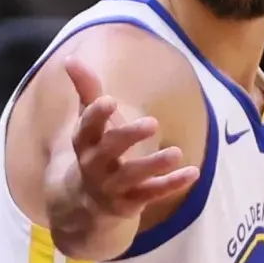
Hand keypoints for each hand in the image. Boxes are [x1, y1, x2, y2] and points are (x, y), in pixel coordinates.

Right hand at [51, 57, 196, 232]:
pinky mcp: (130, 202)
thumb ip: (86, 90)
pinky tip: (193, 172)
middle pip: (109, 150)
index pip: (86, 126)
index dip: (97, 115)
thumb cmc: (95, 148)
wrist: (87, 201)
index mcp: (84, 141)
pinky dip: (172, 184)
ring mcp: (112, 186)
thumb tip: (71, 60)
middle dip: (129, 136)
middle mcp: (94, 164)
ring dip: (154, 165)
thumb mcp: (90, 122)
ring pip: (132, 176)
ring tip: (176, 153)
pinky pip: (152, 194)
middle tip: (153, 123)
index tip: (110, 101)